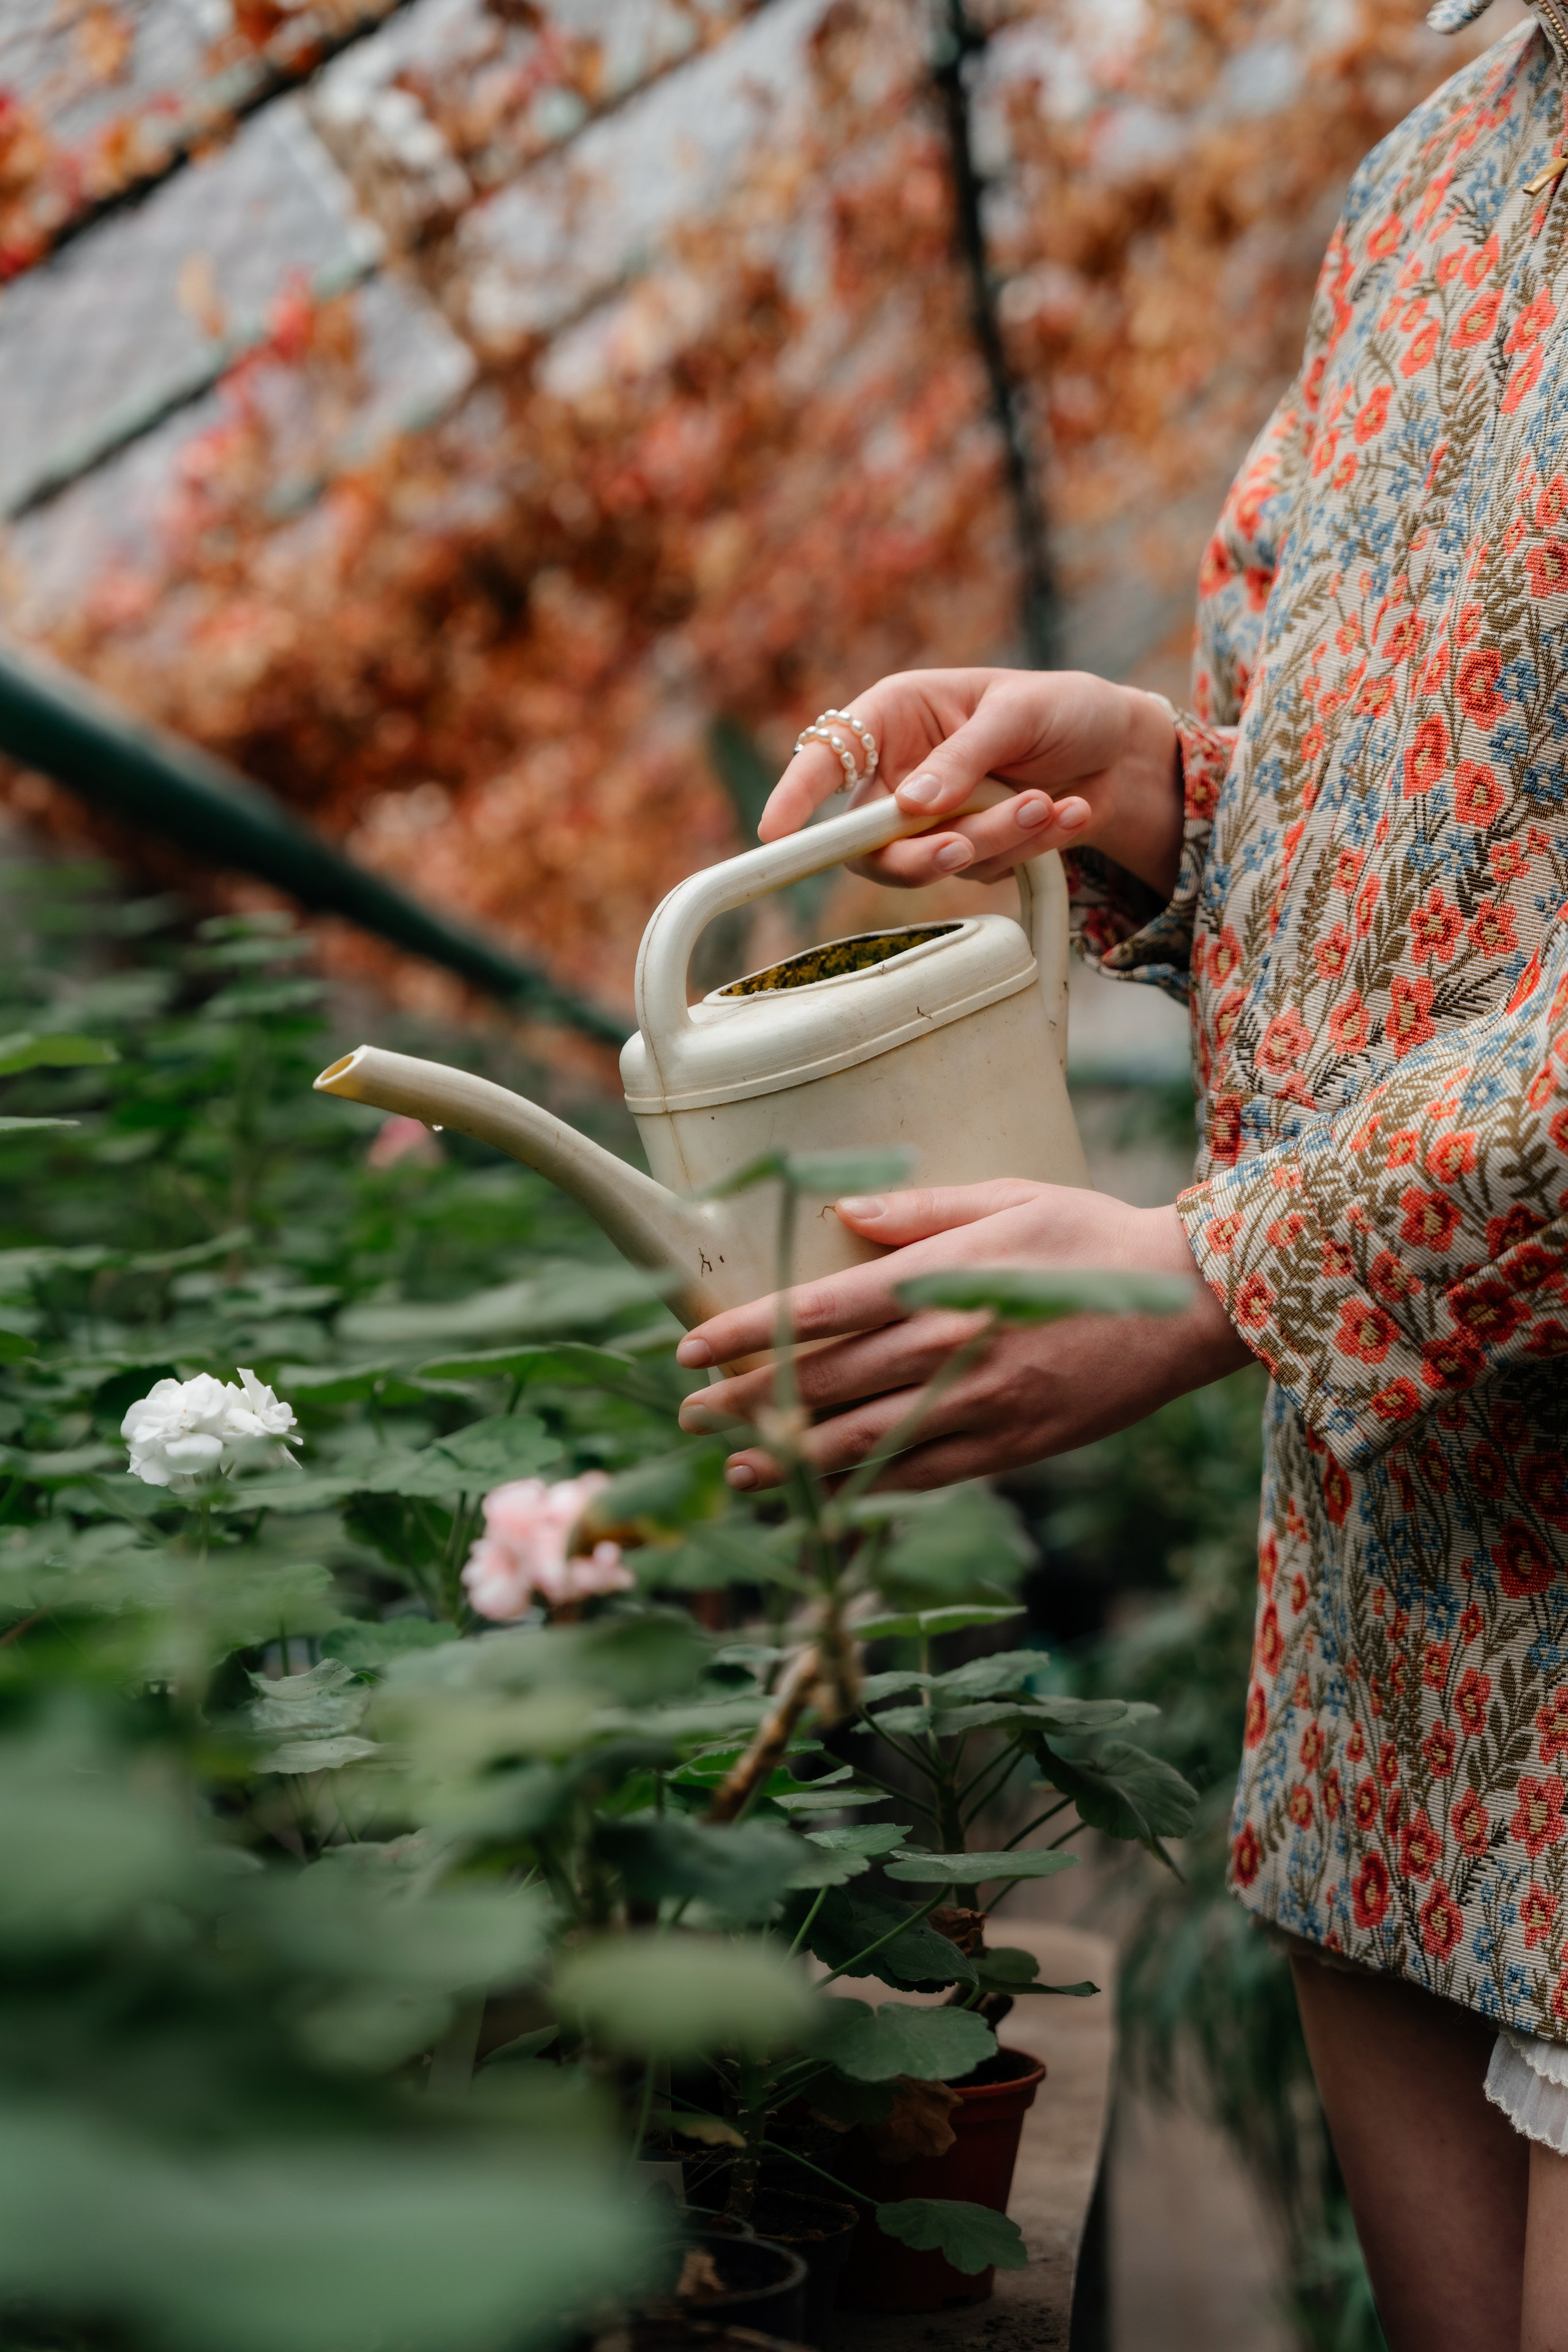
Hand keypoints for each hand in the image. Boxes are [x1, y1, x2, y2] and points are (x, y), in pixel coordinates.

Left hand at [674, 1182, 1252, 1491]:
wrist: (1187, 1302)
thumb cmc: (1092, 1236)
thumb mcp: (1007, 1199)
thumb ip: (918, 1210)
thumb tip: (843, 1214)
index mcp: (940, 1280)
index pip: (815, 1311)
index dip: (742, 1334)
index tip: (687, 1350)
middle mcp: (949, 1346)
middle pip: (823, 1383)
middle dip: (747, 1403)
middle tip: (691, 1416)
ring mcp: (980, 1404)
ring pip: (862, 1441)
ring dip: (790, 1459)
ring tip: (739, 1470)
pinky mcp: (1011, 1445)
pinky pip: (921, 1475)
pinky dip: (865, 1487)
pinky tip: (825, 1494)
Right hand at [765, 668, 1181, 896]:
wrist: (1120, 751)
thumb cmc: (1063, 707)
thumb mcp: (1017, 714)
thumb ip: (963, 758)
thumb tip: (912, 808)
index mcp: (894, 716)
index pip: (828, 758)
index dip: (796, 796)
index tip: (776, 834)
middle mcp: (901, 772)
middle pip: (870, 841)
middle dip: (922, 851)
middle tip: (964, 846)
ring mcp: (933, 818)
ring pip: (932, 862)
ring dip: (996, 840)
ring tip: (1051, 804)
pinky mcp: (970, 850)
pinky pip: (982, 871)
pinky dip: (1029, 849)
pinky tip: (1070, 813)